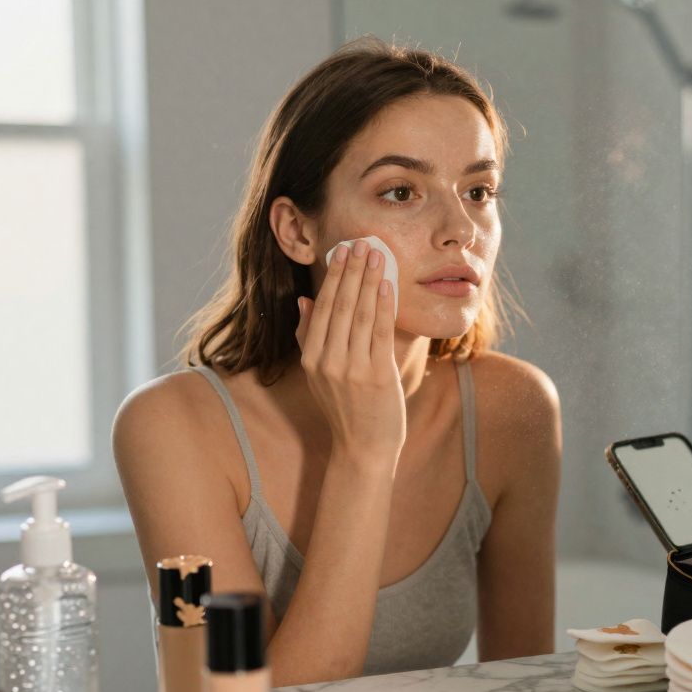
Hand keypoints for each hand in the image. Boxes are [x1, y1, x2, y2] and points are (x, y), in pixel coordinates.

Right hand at [295, 239, 404, 463]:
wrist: (363, 448)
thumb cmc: (346, 409)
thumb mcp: (319, 374)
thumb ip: (310, 338)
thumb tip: (305, 300)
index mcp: (311, 358)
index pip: (322, 308)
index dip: (334, 277)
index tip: (342, 251)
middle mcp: (327, 361)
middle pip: (339, 306)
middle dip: (351, 271)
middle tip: (360, 242)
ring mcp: (351, 369)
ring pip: (359, 315)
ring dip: (368, 281)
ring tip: (376, 255)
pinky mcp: (376, 376)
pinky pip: (378, 333)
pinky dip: (382, 306)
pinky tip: (386, 284)